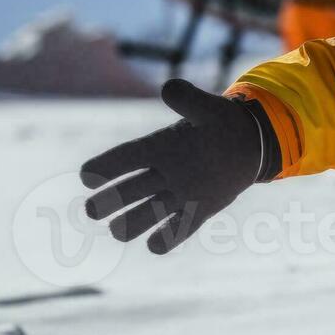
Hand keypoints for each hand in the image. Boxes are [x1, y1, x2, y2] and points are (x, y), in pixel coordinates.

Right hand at [80, 79, 272, 254]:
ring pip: (150, 211)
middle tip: (91, 210)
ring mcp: (181, 193)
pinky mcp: (199, 210)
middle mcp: (165, 172)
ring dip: (133, 222)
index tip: (86, 176)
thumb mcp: (206, 108)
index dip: (105, 166)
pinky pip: (180, 227)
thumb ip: (187, 99)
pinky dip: (168, 237)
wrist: (248, 144)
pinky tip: (155, 247)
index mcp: (159, 146)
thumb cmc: (221, 123)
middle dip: (110, 200)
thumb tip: (169, 88)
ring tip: (117, 232)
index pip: (126, 156)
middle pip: (131, 189)